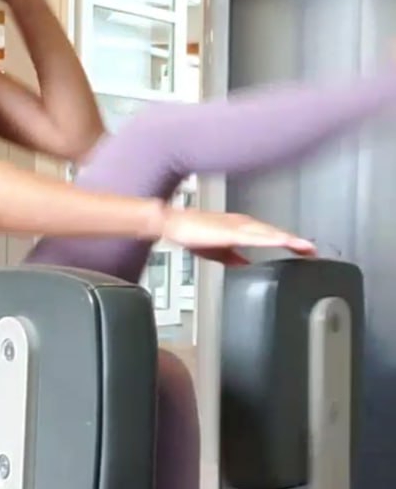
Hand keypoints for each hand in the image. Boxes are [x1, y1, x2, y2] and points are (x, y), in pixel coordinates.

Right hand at [162, 208, 316, 263]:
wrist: (174, 224)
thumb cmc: (190, 233)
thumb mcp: (216, 252)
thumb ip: (234, 258)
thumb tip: (245, 264)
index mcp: (239, 229)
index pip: (268, 236)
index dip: (287, 242)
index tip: (303, 250)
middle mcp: (243, 224)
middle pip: (274, 233)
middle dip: (295, 241)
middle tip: (313, 250)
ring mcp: (239, 226)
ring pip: (271, 233)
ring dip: (290, 239)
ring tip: (307, 248)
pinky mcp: (234, 231)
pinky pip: (259, 236)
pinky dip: (275, 239)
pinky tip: (286, 243)